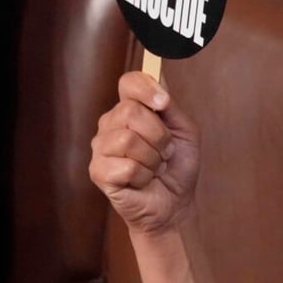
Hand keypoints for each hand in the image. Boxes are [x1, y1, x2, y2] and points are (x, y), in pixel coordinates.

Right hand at [89, 70, 200, 234]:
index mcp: (131, 110)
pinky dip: (144, 176)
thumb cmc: (177, 166)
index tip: (164, 103)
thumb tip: (158, 80)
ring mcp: (101, 148)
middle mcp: (111, 124)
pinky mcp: (98, 172)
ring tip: (155, 167)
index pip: (129, 82)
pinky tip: (143, 180)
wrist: (175, 203)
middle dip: (159, 136)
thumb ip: (170, 106)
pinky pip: (125, 166)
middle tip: (165, 151)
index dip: (146, 88)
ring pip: (128, 139)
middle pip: (130, 112)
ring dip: (153, 158)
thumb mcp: (184, 131)